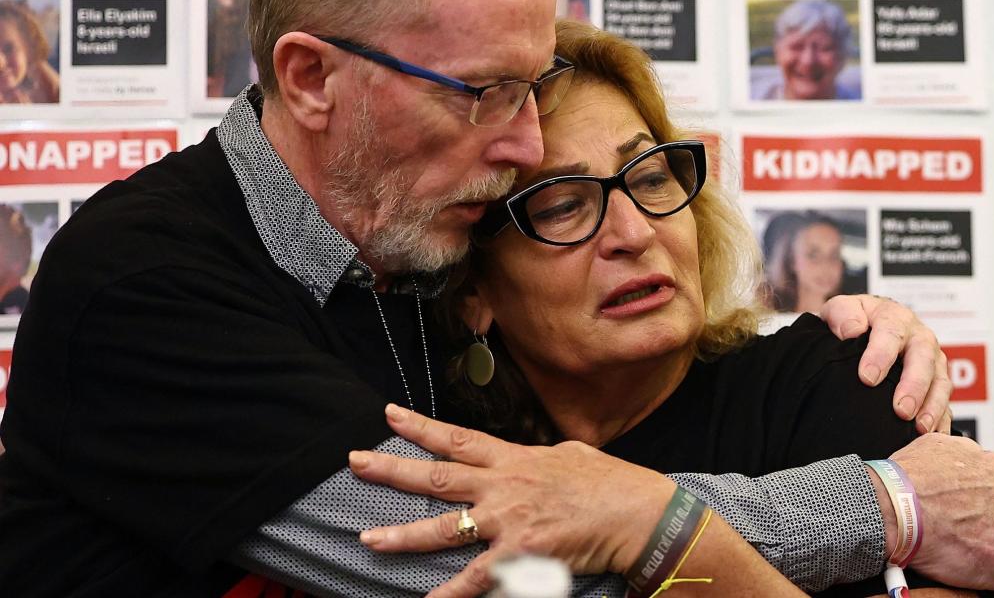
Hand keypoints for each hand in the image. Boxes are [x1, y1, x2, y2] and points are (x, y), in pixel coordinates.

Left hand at [348, 405, 675, 597]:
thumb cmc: (612, 484)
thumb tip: (542, 454)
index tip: (389, 415)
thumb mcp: (573, 455)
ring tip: (367, 539)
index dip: (420, 427)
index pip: (458, 439)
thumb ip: (546, 456)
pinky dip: (448, 595)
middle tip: (354, 459)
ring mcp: (507, 522)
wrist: (637, 514)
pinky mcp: (519, 557)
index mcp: (515, 460)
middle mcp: (503, 487)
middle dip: (392, 469)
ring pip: (443, 529)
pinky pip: (475, 579)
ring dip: (402, 536)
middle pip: (437, 476)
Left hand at [820, 294, 950, 433]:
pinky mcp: (937, 384)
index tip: (867, 378)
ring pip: (941, 382)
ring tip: (920, 427)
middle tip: (901, 409)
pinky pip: (946, 403)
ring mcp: (932, 362)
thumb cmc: (852, 320)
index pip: (891, 332)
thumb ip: (842, 314)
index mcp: (895, 317)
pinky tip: (932, 438)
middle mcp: (919, 338)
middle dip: (914, 385)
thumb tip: (852, 330)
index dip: (880, 355)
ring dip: (932, 406)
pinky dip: (942, 421)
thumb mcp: (840, 308)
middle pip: (923, 359)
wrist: (862, 326)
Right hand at [877, 434, 993, 596]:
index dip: (979, 499)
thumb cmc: (906, 480)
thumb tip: (965, 458)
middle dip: (988, 522)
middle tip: (959, 530)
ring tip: (956, 551)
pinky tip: (975, 577)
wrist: (894, 510)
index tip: (963, 508)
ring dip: (987, 548)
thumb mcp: (937, 444)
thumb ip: (963, 453)